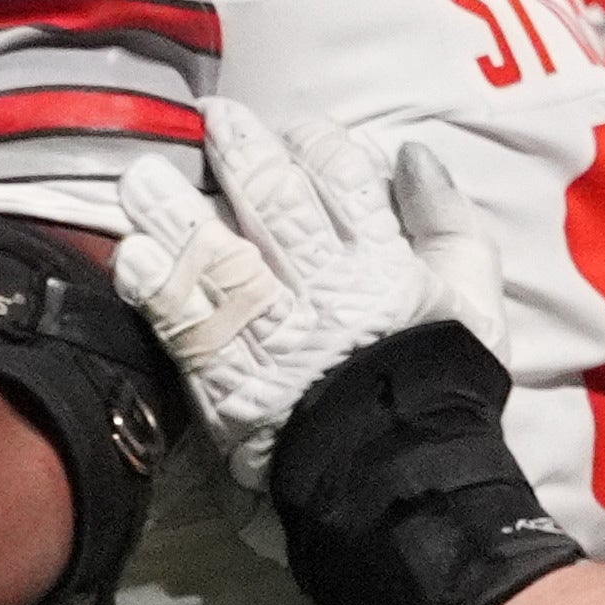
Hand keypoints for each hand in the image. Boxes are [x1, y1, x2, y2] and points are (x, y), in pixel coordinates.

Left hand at [114, 100, 506, 487]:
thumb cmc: (443, 389)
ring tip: (143, 177)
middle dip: (243, 155)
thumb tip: (411, 155)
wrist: (402, 486)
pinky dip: (155, 288)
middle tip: (215, 117)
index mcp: (385, 273)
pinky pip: (184, 327)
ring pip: (218, 258)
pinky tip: (130, 256)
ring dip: (175, 212)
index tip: (292, 127)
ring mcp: (272, 339)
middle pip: (275, 208)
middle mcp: (324, 296)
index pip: (347, 186)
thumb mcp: (474, 304)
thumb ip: (449, 225)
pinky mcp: (229, 385)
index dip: (317, 146)